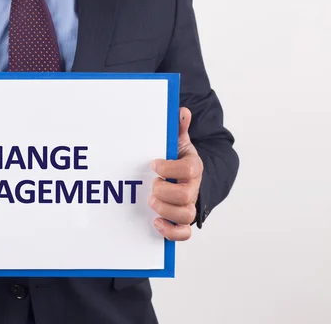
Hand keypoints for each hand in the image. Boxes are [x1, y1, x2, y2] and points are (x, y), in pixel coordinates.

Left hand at [149, 107, 202, 240]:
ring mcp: (188, 205)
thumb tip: (181, 112)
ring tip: (152, 202)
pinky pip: (183, 233)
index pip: (190, 169)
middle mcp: (193, 187)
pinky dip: (171, 231)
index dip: (170, 168)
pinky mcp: (181, 221)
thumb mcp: (176, 142)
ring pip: (185, 215)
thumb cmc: (177, 159)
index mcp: (193, 167)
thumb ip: (178, 129)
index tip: (153, 164)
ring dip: (165, 210)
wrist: (184, 177)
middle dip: (164, 191)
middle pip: (185, 195)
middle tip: (152, 185)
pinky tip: (156, 223)